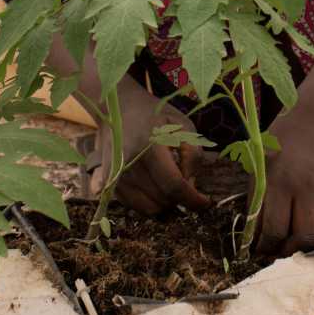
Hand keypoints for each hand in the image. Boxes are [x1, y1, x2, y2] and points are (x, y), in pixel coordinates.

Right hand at [88, 79, 210, 215]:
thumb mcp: (182, 124)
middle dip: (180, 198)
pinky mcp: (107, 181)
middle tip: (185, 182)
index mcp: (149, 144)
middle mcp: (128, 162)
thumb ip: (193, 154)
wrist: (117, 106)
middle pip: (162, 199)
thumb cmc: (154, 115)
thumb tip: (190, 185)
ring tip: (169, 183)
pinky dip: (148, 203)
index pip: (173, 185)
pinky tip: (154, 187)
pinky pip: (134, 206)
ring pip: (148, 208)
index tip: (206, 203)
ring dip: (164, 203)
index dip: (192, 199)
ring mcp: (114, 174)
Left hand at [256, 111, 313, 255]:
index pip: (276, 228)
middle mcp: (307, 186)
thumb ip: (257, 203)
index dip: (268, 246)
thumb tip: (256, 238)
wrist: (310, 122)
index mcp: (281, 182)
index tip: (263, 250)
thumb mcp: (259, 170)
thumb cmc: (277, 147)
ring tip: (302, 244)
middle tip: (283, 250)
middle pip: (304, 235)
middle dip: (291, 251)